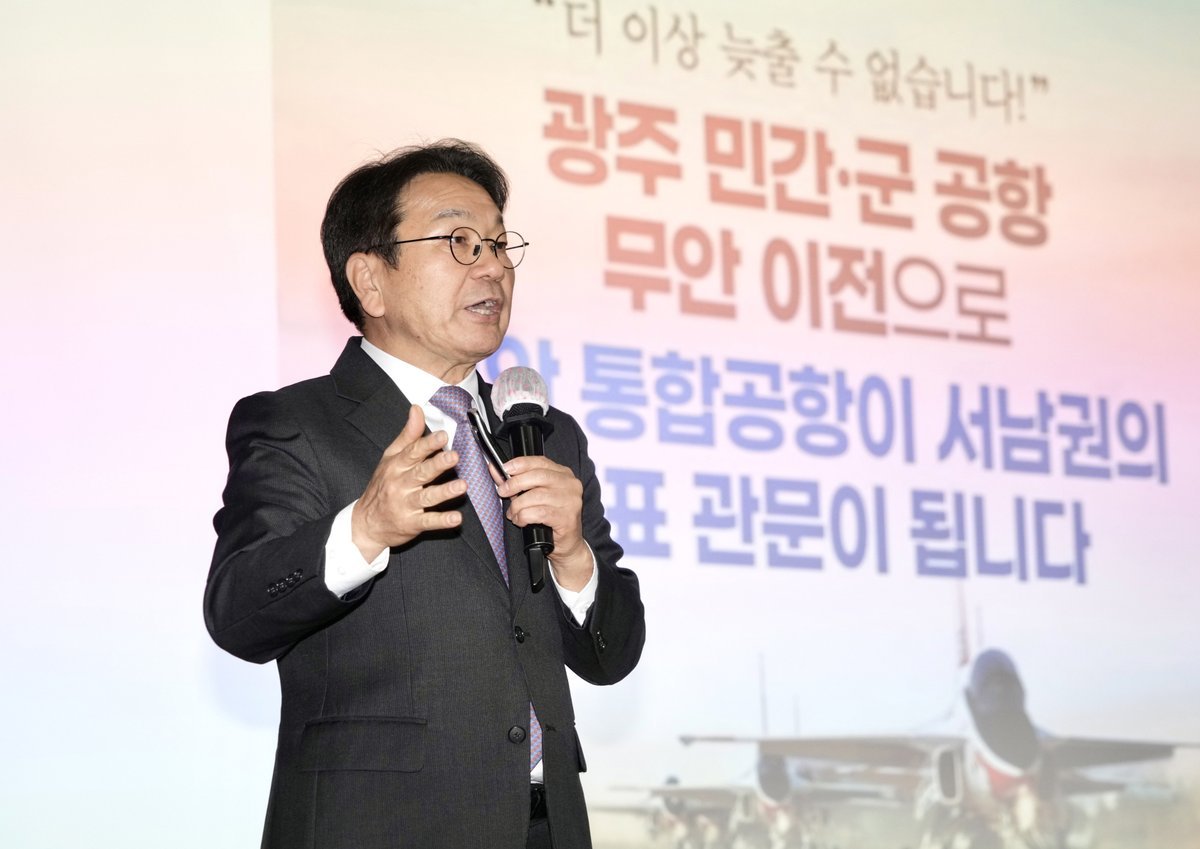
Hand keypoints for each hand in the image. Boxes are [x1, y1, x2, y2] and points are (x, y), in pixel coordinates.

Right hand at [351, 405, 465, 561]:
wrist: (366, 523)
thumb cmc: (381, 486)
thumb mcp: (390, 458)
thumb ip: (407, 435)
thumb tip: (417, 409)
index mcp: (396, 466)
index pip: (413, 453)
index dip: (428, 444)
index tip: (443, 435)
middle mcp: (400, 484)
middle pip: (420, 472)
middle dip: (438, 464)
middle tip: (454, 456)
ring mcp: (406, 505)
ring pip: (426, 497)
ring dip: (444, 491)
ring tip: (461, 485)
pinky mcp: (411, 524)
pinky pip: (428, 522)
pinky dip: (442, 521)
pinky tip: (456, 518)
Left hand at [494, 456, 592, 589]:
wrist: (567, 546)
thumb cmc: (549, 519)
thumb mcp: (531, 496)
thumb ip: (515, 482)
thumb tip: (495, 469)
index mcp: (564, 475)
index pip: (540, 461)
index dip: (520, 464)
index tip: (504, 469)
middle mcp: (571, 485)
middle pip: (537, 476)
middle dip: (515, 483)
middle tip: (503, 492)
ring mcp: (571, 501)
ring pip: (535, 496)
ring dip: (518, 505)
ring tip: (513, 514)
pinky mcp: (567, 518)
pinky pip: (538, 513)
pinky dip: (524, 517)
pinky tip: (521, 521)